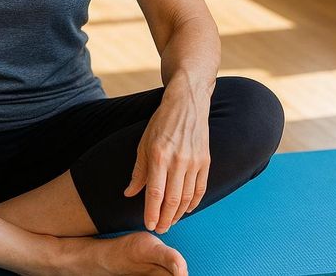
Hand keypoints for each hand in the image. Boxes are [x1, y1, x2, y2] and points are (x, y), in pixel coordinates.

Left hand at [123, 84, 210, 233]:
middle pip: (172, 200)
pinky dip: (193, 203)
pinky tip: (185, 210)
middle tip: (159, 230)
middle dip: (165, 219)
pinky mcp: (205, 161)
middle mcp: (178, 161)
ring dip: (178, 214)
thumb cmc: (161, 123)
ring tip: (170, 223)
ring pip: (187, 198)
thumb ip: (138, 171)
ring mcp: (194, 162)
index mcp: (159, 156)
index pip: (155, 193)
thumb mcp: (143, 144)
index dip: (151, 212)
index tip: (148, 225)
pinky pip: (200, 189)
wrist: (187, 104)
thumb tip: (129, 193)